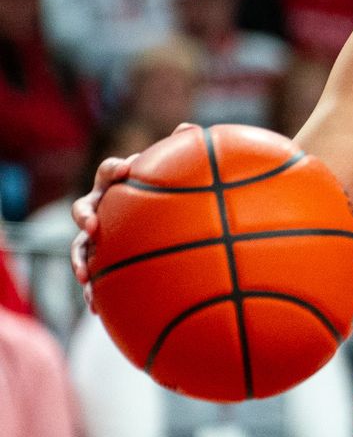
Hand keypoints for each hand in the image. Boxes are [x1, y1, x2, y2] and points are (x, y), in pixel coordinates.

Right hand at [71, 124, 201, 294]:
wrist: (163, 222)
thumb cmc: (167, 191)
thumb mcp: (175, 174)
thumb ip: (181, 152)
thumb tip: (190, 128)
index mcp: (120, 182)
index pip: (111, 170)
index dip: (114, 170)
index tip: (125, 171)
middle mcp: (103, 207)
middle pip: (85, 207)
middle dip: (85, 215)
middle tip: (93, 225)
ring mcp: (99, 235)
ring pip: (80, 246)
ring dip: (80, 259)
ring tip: (86, 276)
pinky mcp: (102, 259)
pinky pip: (93, 275)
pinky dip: (92, 290)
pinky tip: (97, 308)